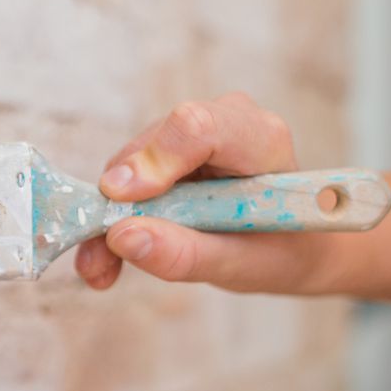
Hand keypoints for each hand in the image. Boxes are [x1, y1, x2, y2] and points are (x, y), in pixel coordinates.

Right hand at [74, 93, 322, 291]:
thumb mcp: (242, 266)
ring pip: (130, 162)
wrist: (293, 249)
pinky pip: (127, 176)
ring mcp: (193, 134)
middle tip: (97, 261)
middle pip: (152, 145)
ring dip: (108, 216)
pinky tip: (106, 258)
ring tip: (102, 269)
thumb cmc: (281, 252)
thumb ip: (186, 253)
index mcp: (261, 139)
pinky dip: (113, 217)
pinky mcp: (168, 152)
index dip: (154, 159)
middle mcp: (225, 121)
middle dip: (118, 204)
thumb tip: (121, 237)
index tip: (119, 199)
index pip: (198, 127)